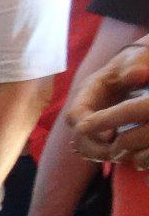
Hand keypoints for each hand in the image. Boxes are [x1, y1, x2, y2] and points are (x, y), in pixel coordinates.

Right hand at [68, 43, 148, 169]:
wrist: (139, 66)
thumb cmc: (137, 61)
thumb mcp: (138, 59)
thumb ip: (136, 65)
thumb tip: (136, 75)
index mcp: (87, 91)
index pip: (75, 114)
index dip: (87, 127)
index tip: (110, 136)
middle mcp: (85, 109)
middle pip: (77, 135)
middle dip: (93, 148)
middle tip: (116, 154)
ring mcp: (92, 121)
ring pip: (85, 146)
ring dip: (100, 155)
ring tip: (122, 156)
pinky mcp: (101, 130)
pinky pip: (98, 147)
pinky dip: (109, 153)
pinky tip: (126, 154)